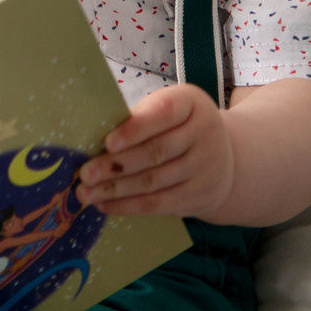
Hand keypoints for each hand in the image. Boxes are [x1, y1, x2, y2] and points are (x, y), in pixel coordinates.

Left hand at [75, 83, 232, 219]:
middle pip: (156, 152)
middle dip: (116, 165)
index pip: (164, 113)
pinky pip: (159, 204)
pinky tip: (105, 205)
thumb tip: (93, 143)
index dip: (135, 129)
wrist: (225, 158)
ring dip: (115, 190)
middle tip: (85, 173)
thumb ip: (138, 119)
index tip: (107, 142)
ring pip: (154, 182)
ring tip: (86, 193)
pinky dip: (128, 206)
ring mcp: (205, 167)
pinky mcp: (199, 196)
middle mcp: (204, 133)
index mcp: (191, 104)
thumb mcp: (167, 111)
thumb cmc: (179, 128)